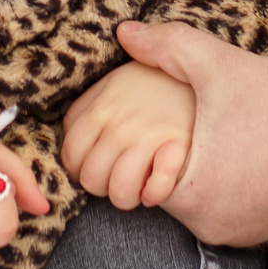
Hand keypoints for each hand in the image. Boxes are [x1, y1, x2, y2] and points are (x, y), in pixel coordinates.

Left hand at [60, 61, 193, 208]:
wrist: (199, 71)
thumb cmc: (152, 82)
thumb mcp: (113, 83)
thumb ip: (87, 107)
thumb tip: (69, 136)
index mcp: (101, 108)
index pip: (71, 155)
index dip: (77, 171)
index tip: (92, 170)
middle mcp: (121, 125)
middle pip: (92, 178)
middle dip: (101, 187)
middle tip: (116, 178)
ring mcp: (150, 137)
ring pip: (121, 190)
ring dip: (126, 196)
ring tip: (136, 187)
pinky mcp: (179, 147)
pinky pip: (157, 189)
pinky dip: (153, 195)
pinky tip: (156, 189)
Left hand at [115, 20, 267, 247]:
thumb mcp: (220, 66)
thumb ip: (167, 47)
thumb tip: (124, 34)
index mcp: (189, 194)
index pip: (137, 171)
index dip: (151, 137)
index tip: (174, 115)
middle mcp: (209, 226)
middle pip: (165, 186)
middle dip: (178, 152)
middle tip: (203, 120)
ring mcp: (238, 234)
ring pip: (198, 197)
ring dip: (204, 169)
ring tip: (226, 133)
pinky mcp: (261, 234)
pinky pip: (227, 209)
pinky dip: (229, 184)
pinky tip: (245, 151)